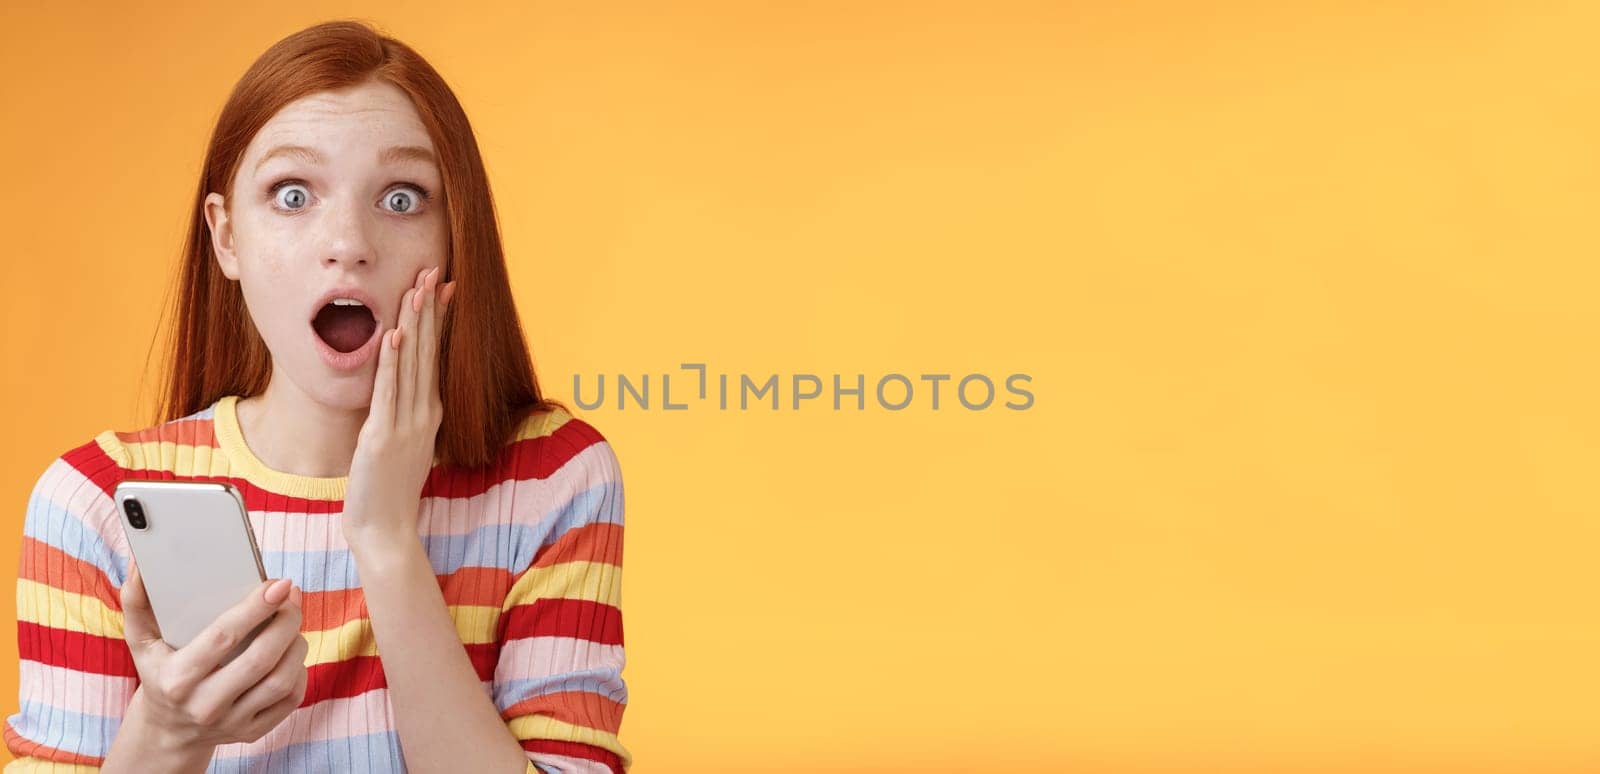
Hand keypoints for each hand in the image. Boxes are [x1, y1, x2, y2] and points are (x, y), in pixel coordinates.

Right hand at [118, 561, 307, 749]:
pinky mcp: (253, 732)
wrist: (168, 730)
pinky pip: (291, 699)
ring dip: (297, 644)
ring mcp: (231, 722)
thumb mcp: (141, 641)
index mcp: (176, 679)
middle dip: (286, 622)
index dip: (255, 608)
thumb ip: (136, 601)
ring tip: (293, 621)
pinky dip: (300, 670)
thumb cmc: (158, 672)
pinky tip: (292, 651)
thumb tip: (139, 563)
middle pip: (260, 660)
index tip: (278, 583)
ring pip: (282, 681)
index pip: (223, 638)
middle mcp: (204, 705)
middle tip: (293, 596)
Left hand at [342, 265, 454, 546]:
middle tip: (433, 271)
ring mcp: (406, 425)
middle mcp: (424, 414)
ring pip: (413, 364)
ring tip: (417, 289)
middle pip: (428, 352)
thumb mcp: (403, 446)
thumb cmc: (390, 491)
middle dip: (429, 310)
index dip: (438, 320)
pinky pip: (389, 392)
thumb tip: (406, 391)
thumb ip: (405, 416)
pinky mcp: (381, 437)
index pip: (436, 356)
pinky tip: (395, 335)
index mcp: (429, 413)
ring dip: (414, 325)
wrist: (386, 530)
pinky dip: (393, 362)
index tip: (442, 287)